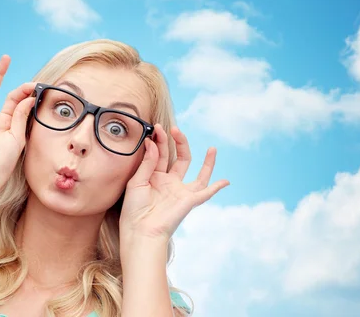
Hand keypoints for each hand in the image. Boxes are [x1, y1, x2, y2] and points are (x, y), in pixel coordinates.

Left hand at [120, 124, 229, 241]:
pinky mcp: (189, 201)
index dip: (160, 140)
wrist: (140, 231)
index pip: (161, 153)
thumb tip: (154, 143)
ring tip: (213, 148)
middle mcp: (169, 182)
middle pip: (179, 158)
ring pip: (198, 175)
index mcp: (154, 177)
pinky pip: (206, 193)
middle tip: (174, 128)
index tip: (156, 128)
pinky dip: (217, 187)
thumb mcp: (136, 182)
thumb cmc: (133, 210)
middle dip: (178, 142)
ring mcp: (180, 192)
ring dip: (207, 162)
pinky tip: (226, 181)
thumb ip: (147, 162)